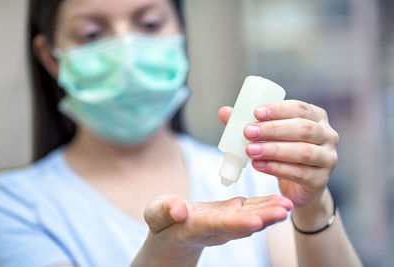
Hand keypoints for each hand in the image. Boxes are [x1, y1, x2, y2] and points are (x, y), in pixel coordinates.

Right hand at [137, 194, 291, 265]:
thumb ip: (165, 211)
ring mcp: (226, 224)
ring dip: (269, 212)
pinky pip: (250, 212)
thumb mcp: (156, 214)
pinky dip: (265, 206)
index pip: (217, 224)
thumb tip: (179, 210)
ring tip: (288, 204)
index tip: (255, 222)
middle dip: (263, 218)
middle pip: (241, 224)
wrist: (173, 235)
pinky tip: (280, 201)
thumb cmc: (162, 222)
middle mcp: (215, 229)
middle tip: (284, 210)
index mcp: (195, 227)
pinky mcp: (231, 216)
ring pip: (250, 219)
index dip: (236, 223)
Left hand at [218, 100, 338, 208]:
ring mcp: (328, 158)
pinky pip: (300, 173)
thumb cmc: (283, 153)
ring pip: (302, 152)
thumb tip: (224, 111)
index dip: (278, 109)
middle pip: (302, 129)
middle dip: (273, 129)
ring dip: (273, 150)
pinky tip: (258, 166)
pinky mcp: (321, 180)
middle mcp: (328, 135)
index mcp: (316, 117)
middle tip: (248, 132)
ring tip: (250, 150)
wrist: (300, 186)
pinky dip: (277, 168)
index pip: (300, 108)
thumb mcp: (269, 137)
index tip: (255, 112)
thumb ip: (250, 124)